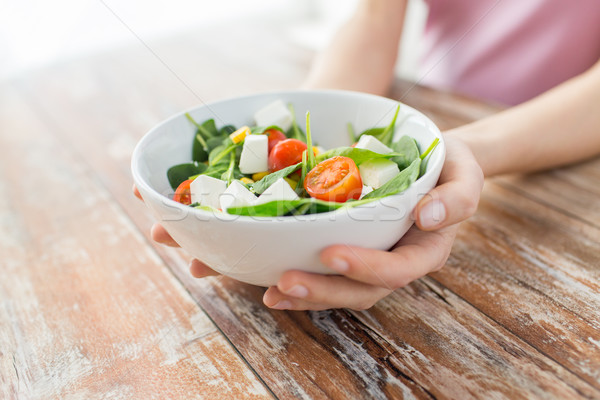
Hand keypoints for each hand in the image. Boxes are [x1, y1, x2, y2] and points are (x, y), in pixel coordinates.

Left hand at [261, 134, 483, 309]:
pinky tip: (268, 281)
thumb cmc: (449, 166)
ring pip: (340, 290)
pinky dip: (300, 279)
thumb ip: (458, 196)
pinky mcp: (351, 250)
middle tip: (285, 283)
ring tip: (272, 292)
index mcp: (425, 250)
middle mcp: (396, 262)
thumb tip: (428, 217)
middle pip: (362, 291)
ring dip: (305, 295)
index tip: (330, 254)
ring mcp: (371, 260)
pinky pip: (326, 273)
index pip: (397, 269)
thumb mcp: (466, 172)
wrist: (432, 162)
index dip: (364, 267)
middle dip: (323, 291)